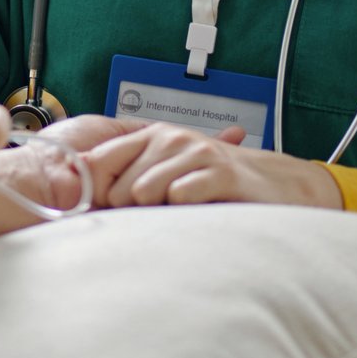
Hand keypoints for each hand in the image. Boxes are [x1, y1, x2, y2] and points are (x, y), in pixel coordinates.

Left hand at [81, 123, 342, 208]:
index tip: (99, 214)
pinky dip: (180, 208)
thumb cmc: (213, 183)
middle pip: (120, 185)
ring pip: (146, 190)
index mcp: (150, 136)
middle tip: (150, 220)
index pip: (100, 162)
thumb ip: (128, 182)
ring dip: (154, 212)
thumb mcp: (167, 175)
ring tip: (172, 217)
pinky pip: (182, 194)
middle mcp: (170, 138)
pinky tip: (189, 212)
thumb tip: (82, 198)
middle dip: (128, 210)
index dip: (94, 193)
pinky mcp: (220, 172)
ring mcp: (195, 152)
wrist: (274, 183)